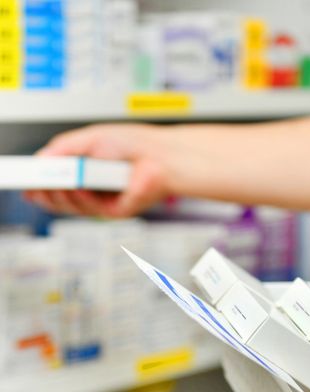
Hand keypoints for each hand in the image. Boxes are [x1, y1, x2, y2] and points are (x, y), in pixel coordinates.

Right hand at [25, 123, 171, 217]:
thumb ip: (63, 149)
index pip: (58, 182)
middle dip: (44, 194)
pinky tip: (73, 188)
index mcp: (87, 172)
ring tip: (48, 186)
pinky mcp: (117, 211)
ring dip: (58, 197)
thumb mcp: (89, 139)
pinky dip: (80, 199)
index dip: (41, 184)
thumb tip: (41, 160)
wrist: (161, 154)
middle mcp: (95, 189)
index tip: (25, 183)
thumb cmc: (133, 144)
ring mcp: (105, 201)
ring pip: (73, 206)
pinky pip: (92, 209)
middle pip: (61, 199)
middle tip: (31, 187)